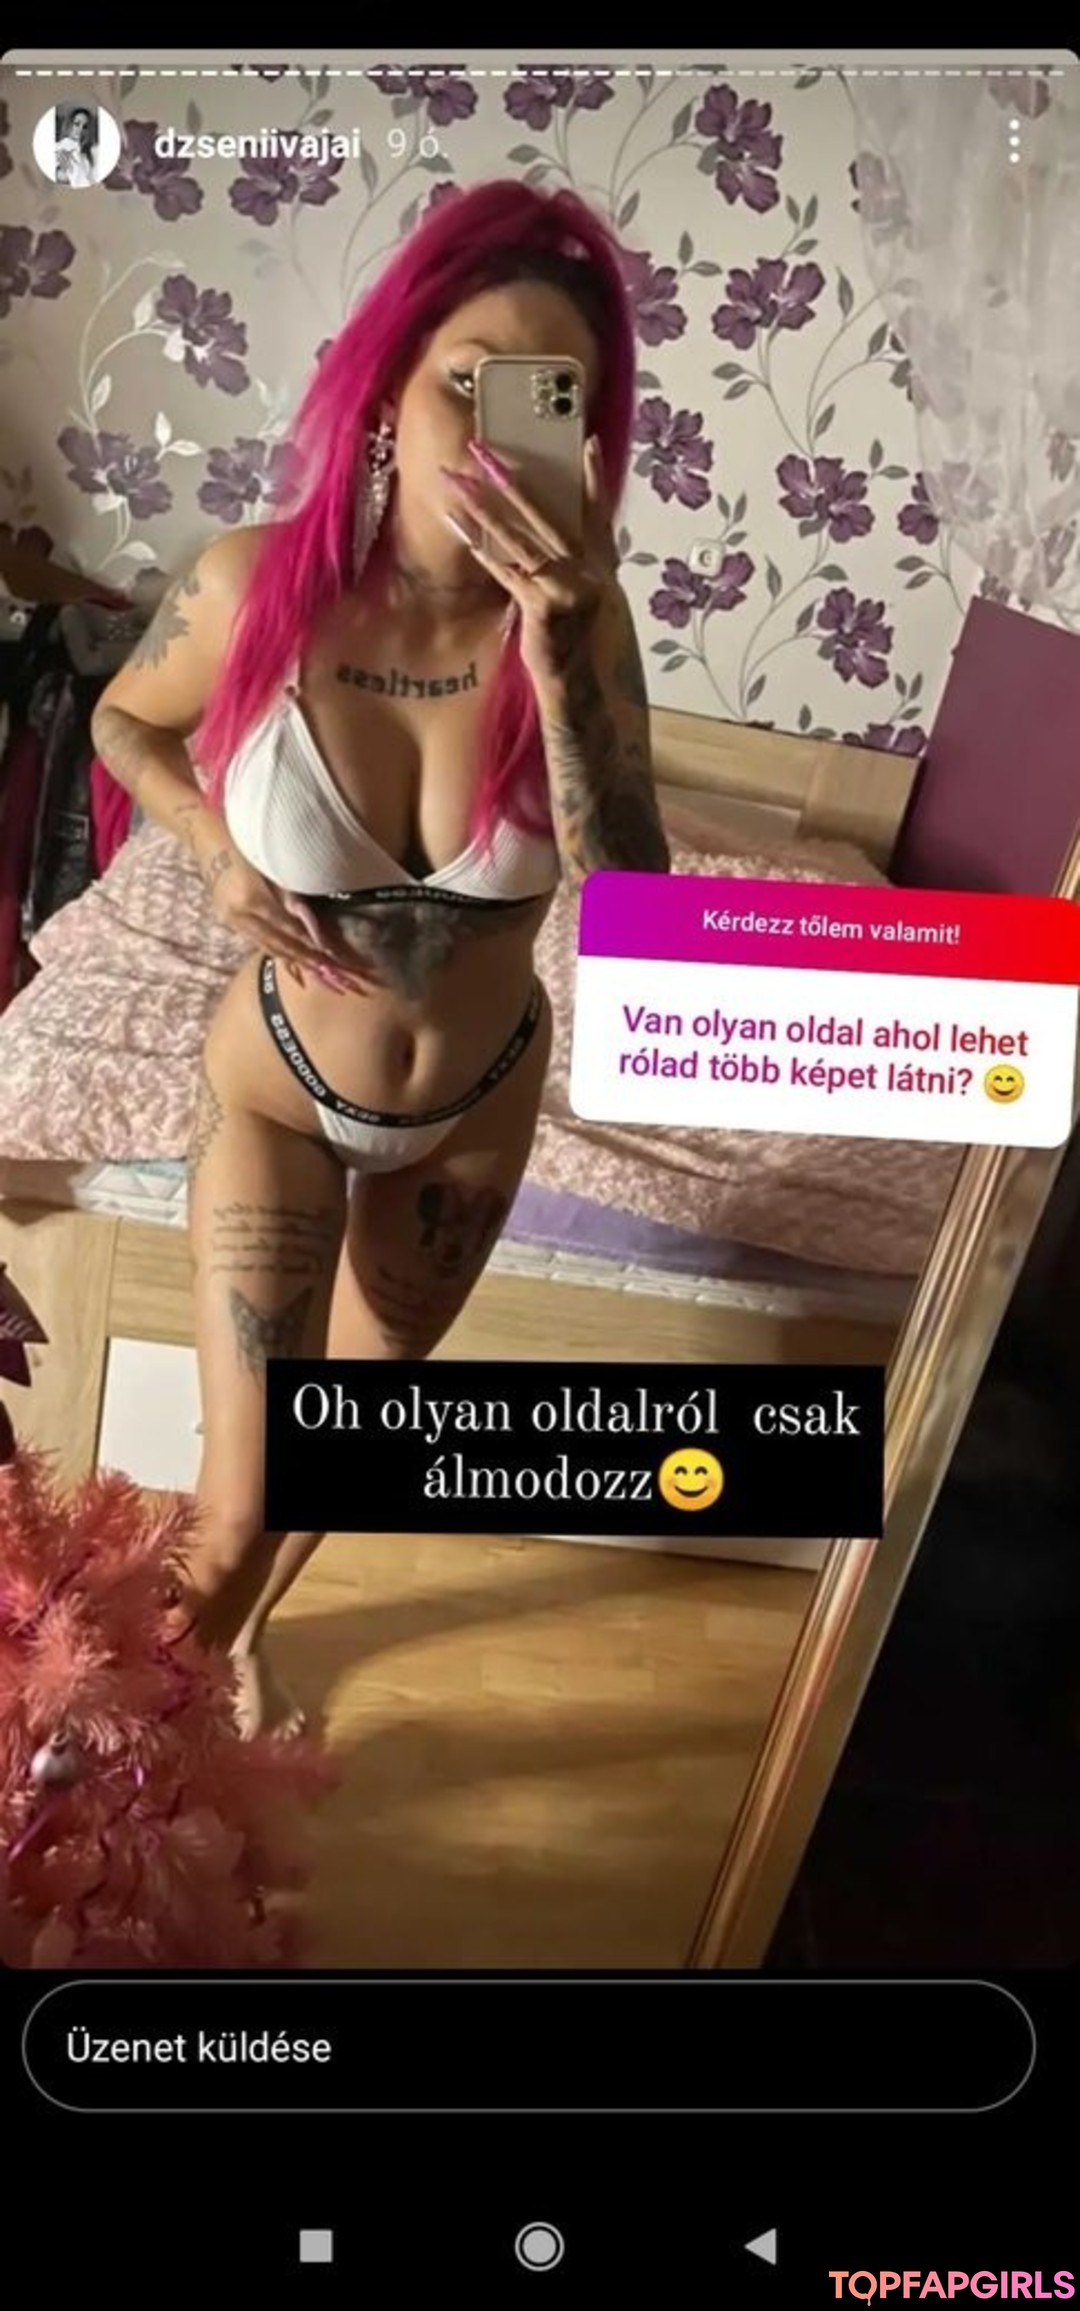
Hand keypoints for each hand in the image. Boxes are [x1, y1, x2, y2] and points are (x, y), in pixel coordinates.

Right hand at [197, 842, 374, 989]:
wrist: (206, 834)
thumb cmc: (245, 839)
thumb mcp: (271, 863)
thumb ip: (290, 894)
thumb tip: (311, 923)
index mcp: (250, 897)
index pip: (287, 928)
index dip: (310, 942)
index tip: (331, 954)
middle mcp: (238, 914)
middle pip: (277, 943)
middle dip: (304, 958)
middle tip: (328, 969)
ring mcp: (230, 918)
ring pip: (265, 945)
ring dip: (290, 958)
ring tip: (314, 968)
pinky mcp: (227, 918)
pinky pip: (255, 939)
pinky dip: (275, 948)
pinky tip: (290, 957)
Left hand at [441, 435, 620, 689]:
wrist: (595, 704)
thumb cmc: (590, 666)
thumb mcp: (597, 617)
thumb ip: (579, 584)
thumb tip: (549, 564)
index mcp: (604, 573)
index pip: (598, 516)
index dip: (593, 480)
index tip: (585, 442)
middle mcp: (591, 574)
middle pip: (548, 516)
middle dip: (514, 481)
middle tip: (485, 451)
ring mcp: (570, 588)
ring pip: (519, 538)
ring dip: (483, 508)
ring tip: (458, 482)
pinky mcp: (546, 608)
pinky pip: (507, 573)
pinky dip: (483, 551)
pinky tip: (461, 531)